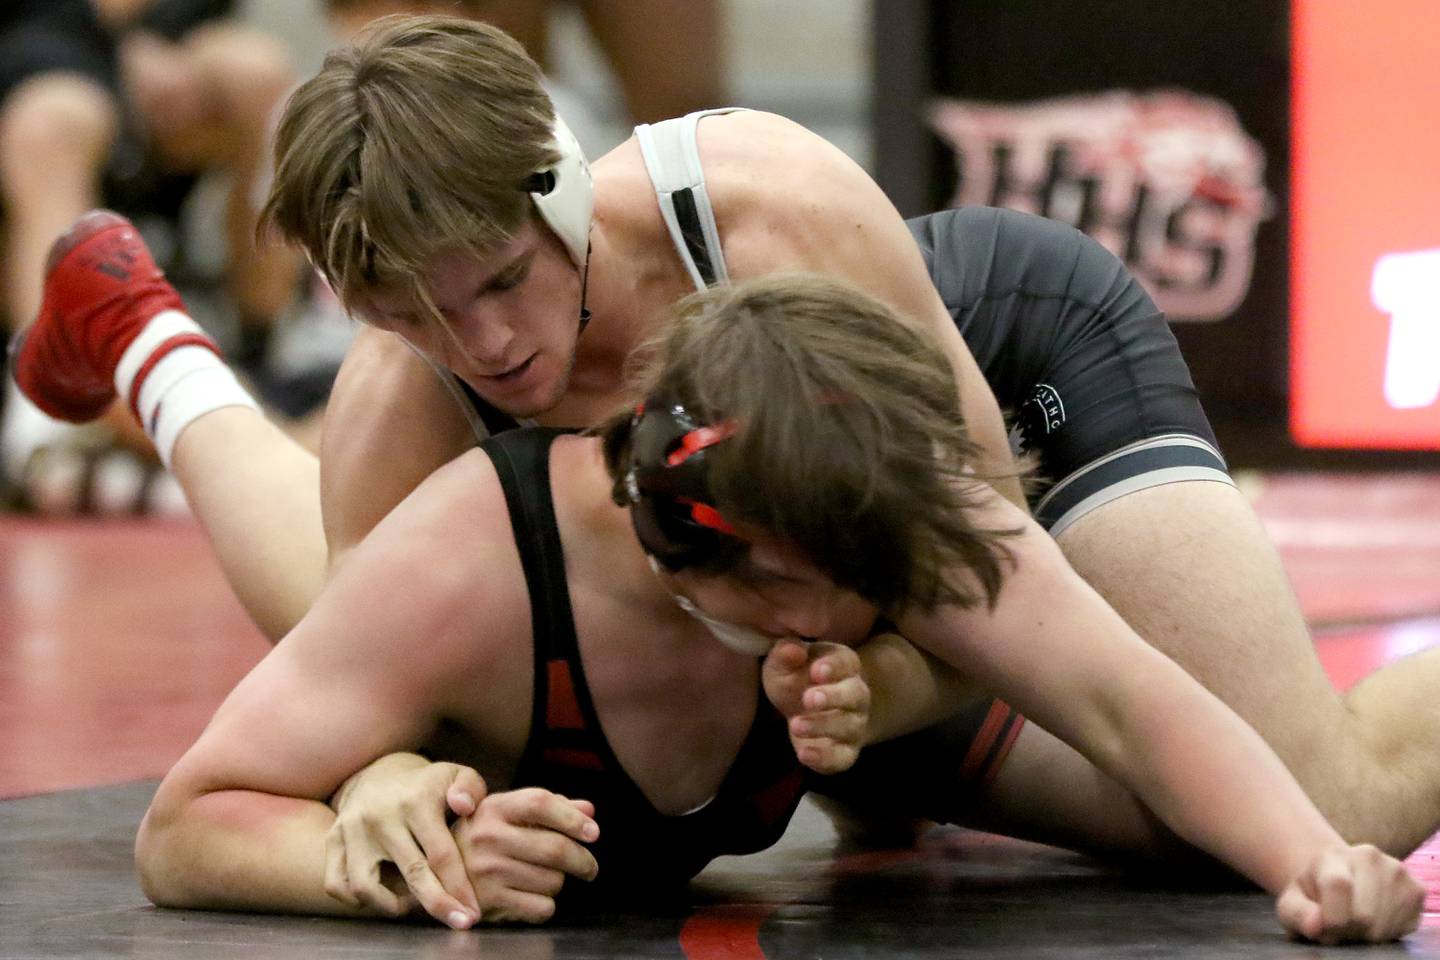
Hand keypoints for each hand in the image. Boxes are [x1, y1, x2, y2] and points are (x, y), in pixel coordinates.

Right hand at [323, 753, 486, 927]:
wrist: (380, 773)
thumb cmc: (428, 785)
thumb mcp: (456, 775)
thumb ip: (470, 788)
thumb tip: (463, 806)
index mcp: (416, 801)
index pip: (440, 854)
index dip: (458, 888)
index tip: (471, 912)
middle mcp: (381, 816)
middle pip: (411, 874)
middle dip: (438, 904)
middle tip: (459, 921)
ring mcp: (352, 829)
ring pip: (365, 886)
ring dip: (392, 906)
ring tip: (412, 906)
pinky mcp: (333, 839)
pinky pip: (336, 884)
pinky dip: (356, 900)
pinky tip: (380, 897)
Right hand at [452, 788, 600, 923]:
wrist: (439, 872)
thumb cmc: (484, 837)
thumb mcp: (508, 813)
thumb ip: (550, 808)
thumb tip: (589, 810)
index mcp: (494, 808)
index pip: (541, 804)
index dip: (572, 818)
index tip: (593, 832)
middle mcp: (487, 837)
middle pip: (555, 848)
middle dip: (583, 860)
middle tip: (590, 867)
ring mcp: (486, 871)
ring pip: (553, 881)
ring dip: (558, 882)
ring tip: (543, 878)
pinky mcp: (489, 902)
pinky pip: (542, 906)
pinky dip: (546, 904)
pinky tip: (532, 895)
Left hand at [763, 638, 869, 773]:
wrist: (806, 707)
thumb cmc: (796, 676)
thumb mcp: (784, 662)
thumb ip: (786, 653)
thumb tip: (793, 651)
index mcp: (844, 664)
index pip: (845, 662)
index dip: (833, 666)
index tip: (816, 670)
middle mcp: (856, 694)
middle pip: (854, 694)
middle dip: (833, 697)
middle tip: (809, 698)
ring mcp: (854, 724)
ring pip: (848, 726)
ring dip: (823, 726)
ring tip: (796, 725)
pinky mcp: (845, 751)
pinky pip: (842, 757)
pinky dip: (825, 758)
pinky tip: (804, 754)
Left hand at [1275, 844, 1422, 942]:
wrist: (1339, 884)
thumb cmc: (1314, 897)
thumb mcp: (1293, 904)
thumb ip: (1298, 914)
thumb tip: (1315, 926)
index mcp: (1332, 856)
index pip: (1338, 885)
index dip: (1331, 918)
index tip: (1324, 928)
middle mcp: (1368, 856)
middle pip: (1363, 914)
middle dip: (1348, 930)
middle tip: (1339, 924)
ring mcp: (1396, 870)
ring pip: (1383, 925)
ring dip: (1366, 934)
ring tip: (1354, 920)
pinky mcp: (1416, 889)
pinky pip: (1403, 927)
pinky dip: (1387, 933)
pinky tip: (1375, 919)